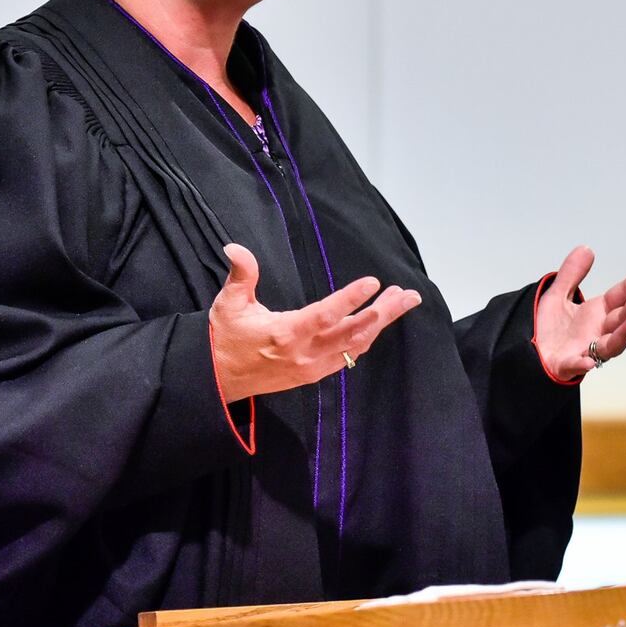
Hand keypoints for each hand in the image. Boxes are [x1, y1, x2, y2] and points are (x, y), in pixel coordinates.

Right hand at [209, 243, 421, 402]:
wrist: (219, 378)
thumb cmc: (225, 337)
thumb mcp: (229, 304)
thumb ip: (241, 275)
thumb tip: (235, 247)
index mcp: (286, 334)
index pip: (325, 315)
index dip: (350, 299)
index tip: (373, 283)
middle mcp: (305, 353)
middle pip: (353, 332)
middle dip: (383, 312)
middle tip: (406, 294)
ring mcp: (312, 367)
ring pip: (356, 345)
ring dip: (381, 323)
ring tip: (402, 301)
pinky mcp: (314, 374)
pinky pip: (348, 356)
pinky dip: (366, 338)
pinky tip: (379, 323)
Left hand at [535, 246, 625, 381]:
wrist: (530, 355)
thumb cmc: (549, 330)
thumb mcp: (557, 295)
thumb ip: (571, 275)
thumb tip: (586, 249)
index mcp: (599, 312)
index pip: (625, 292)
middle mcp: (600, 330)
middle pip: (625, 314)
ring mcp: (588, 349)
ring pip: (614, 343)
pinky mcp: (568, 365)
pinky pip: (577, 365)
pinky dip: (583, 364)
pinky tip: (588, 363)